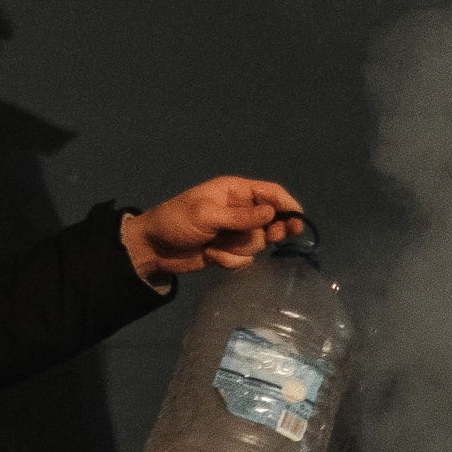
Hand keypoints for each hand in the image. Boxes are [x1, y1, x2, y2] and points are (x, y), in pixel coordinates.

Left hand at [123, 178, 304, 278]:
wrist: (153, 249)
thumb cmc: (176, 221)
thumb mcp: (207, 215)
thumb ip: (241, 216)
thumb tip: (271, 214)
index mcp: (234, 191)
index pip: (270, 193)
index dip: (287, 204)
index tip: (298, 218)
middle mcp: (240, 210)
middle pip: (272, 219)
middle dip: (274, 229)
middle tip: (282, 236)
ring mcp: (236, 231)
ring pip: (259, 242)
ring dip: (241, 248)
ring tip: (218, 246)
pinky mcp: (230, 251)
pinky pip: (245, 258)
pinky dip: (231, 260)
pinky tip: (212, 256)